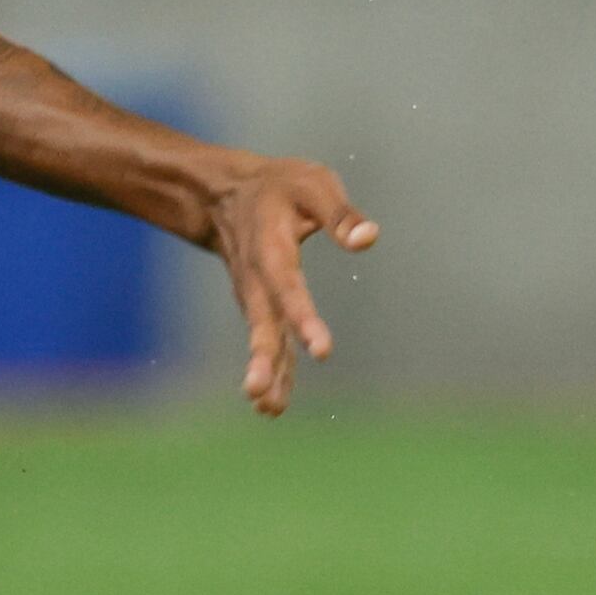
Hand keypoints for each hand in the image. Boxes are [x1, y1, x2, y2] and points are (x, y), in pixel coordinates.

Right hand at [199, 154, 378, 415]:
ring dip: (264, 372)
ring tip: (268, 409)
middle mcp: (257, 280)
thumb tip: (370, 238)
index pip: (288, 288)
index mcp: (272, 249)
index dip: (303, 318)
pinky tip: (272, 406)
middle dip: (264, 358)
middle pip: (261, 323)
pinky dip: (270, 371)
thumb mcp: (312, 185)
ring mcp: (254, 296)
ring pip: (260, 338)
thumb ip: (340, 214)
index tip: (321, 351)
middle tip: (260, 392)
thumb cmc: (280, 186)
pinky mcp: (258, 306)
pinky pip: (265, 341)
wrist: (225, 194)